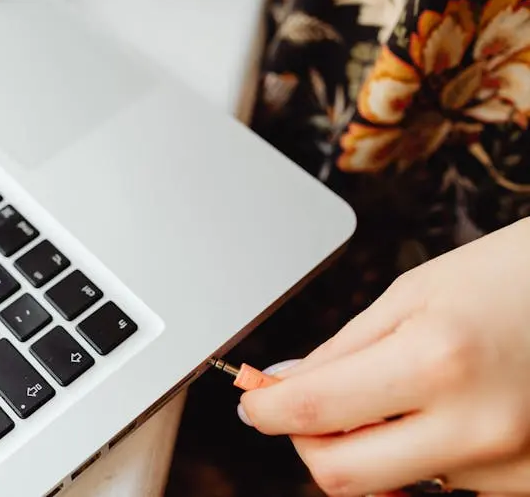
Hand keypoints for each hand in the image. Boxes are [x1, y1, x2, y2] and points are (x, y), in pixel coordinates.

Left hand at [241, 217, 529, 495]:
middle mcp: (478, 427)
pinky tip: (439, 409)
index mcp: (438, 361)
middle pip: (343, 475)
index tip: (251, 403)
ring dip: (369, 444)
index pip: (314, 412)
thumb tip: (285, 386)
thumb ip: (343, 349)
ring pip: (392, 482)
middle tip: (298, 408)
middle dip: (305, 442)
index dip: (265, 410)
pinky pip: (443, 483)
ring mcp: (509, 467)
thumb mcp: (413, 293)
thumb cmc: (510, 276)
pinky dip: (420, 451)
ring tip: (394, 392)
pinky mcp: (528, 484)